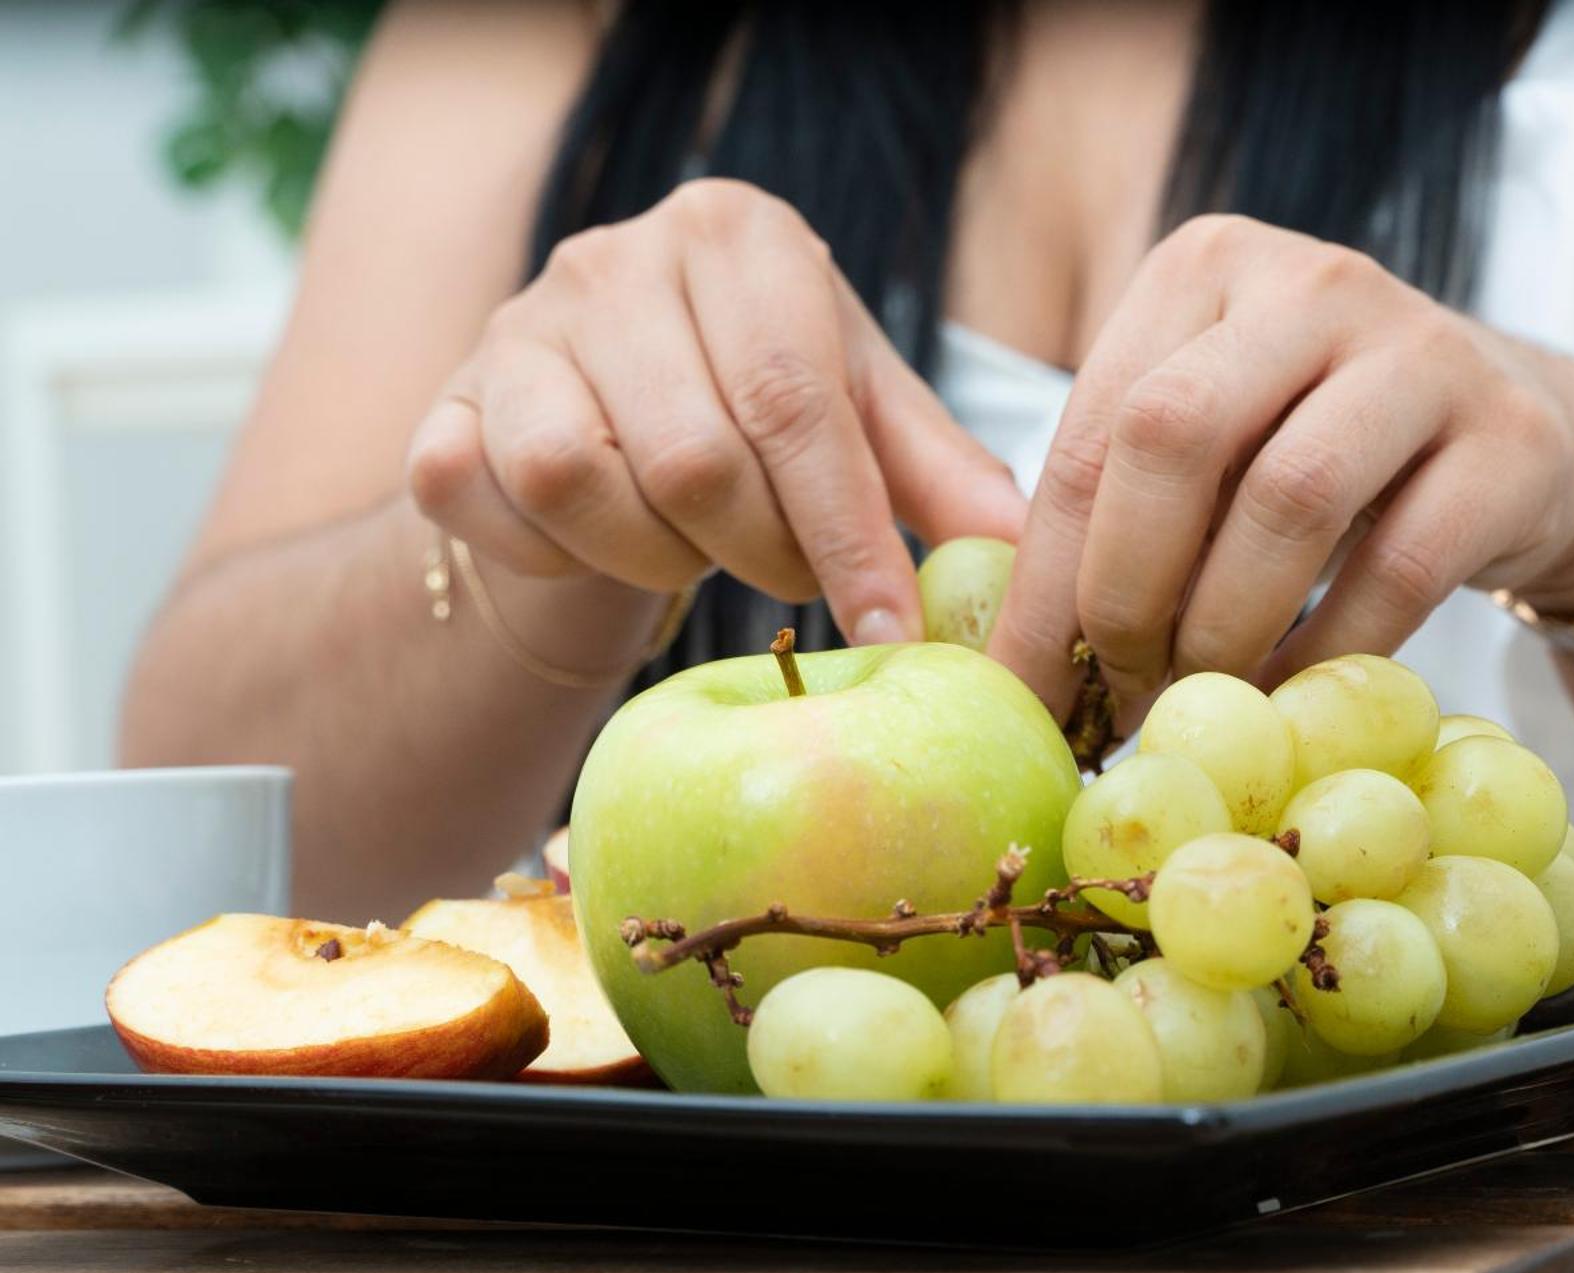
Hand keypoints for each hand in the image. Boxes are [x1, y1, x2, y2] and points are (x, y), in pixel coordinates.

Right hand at [407, 178, 1024, 644]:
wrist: (604, 405)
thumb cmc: (756, 405)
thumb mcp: (857, 414)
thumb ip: (936, 474)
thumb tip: (1026, 552)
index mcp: (737, 237)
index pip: (795, 399)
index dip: (846, 532)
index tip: (890, 628)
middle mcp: (616, 260)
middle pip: (692, 456)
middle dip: (761, 552)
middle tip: (793, 578)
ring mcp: (516, 327)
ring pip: (577, 483)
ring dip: (655, 556)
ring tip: (696, 548)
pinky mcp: (442, 404)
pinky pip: (484, 503)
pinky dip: (552, 555)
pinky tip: (599, 543)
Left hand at [986, 214, 1573, 711]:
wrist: (1520, 438)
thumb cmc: (1323, 446)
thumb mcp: (1216, 439)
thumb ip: (1120, 505)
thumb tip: (1016, 665)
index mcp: (1205, 267)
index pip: (1093, 428)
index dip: (1046, 576)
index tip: (1022, 691)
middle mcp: (1310, 284)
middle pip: (1173, 437)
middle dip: (1125, 589)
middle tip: (1119, 688)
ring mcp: (1421, 351)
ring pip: (1288, 499)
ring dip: (1224, 628)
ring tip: (1200, 697)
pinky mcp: (1509, 440)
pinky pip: (1398, 569)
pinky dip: (1326, 653)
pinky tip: (1289, 697)